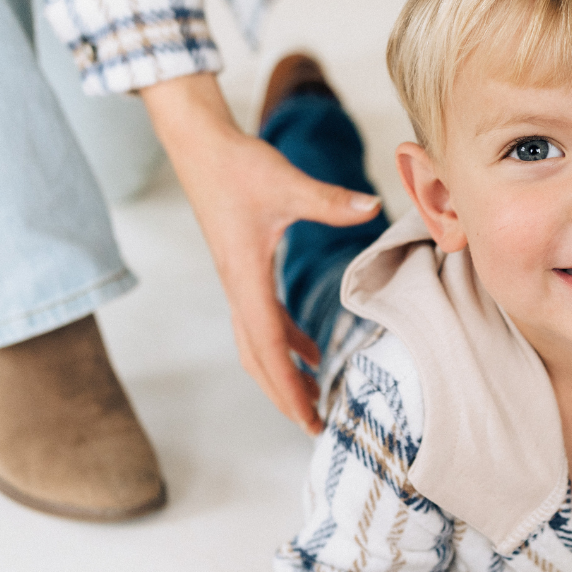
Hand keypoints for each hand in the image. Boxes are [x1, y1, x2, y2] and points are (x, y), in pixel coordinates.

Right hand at [141, 73, 380, 433]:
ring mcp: (238, 281)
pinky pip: (263, 320)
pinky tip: (311, 349)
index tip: (307, 419)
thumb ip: (329, 200)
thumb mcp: (286, 182)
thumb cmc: (237, 165)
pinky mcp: (244, 270)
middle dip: (283, 395)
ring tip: (313, 397)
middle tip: (315, 425)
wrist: (199, 146)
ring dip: (283, 372)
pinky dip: (286, 341)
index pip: (268, 347)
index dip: (287, 387)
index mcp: (244, 278)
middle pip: (258, 358)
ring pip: (257, 344)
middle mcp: (237, 287)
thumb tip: (372, 206)